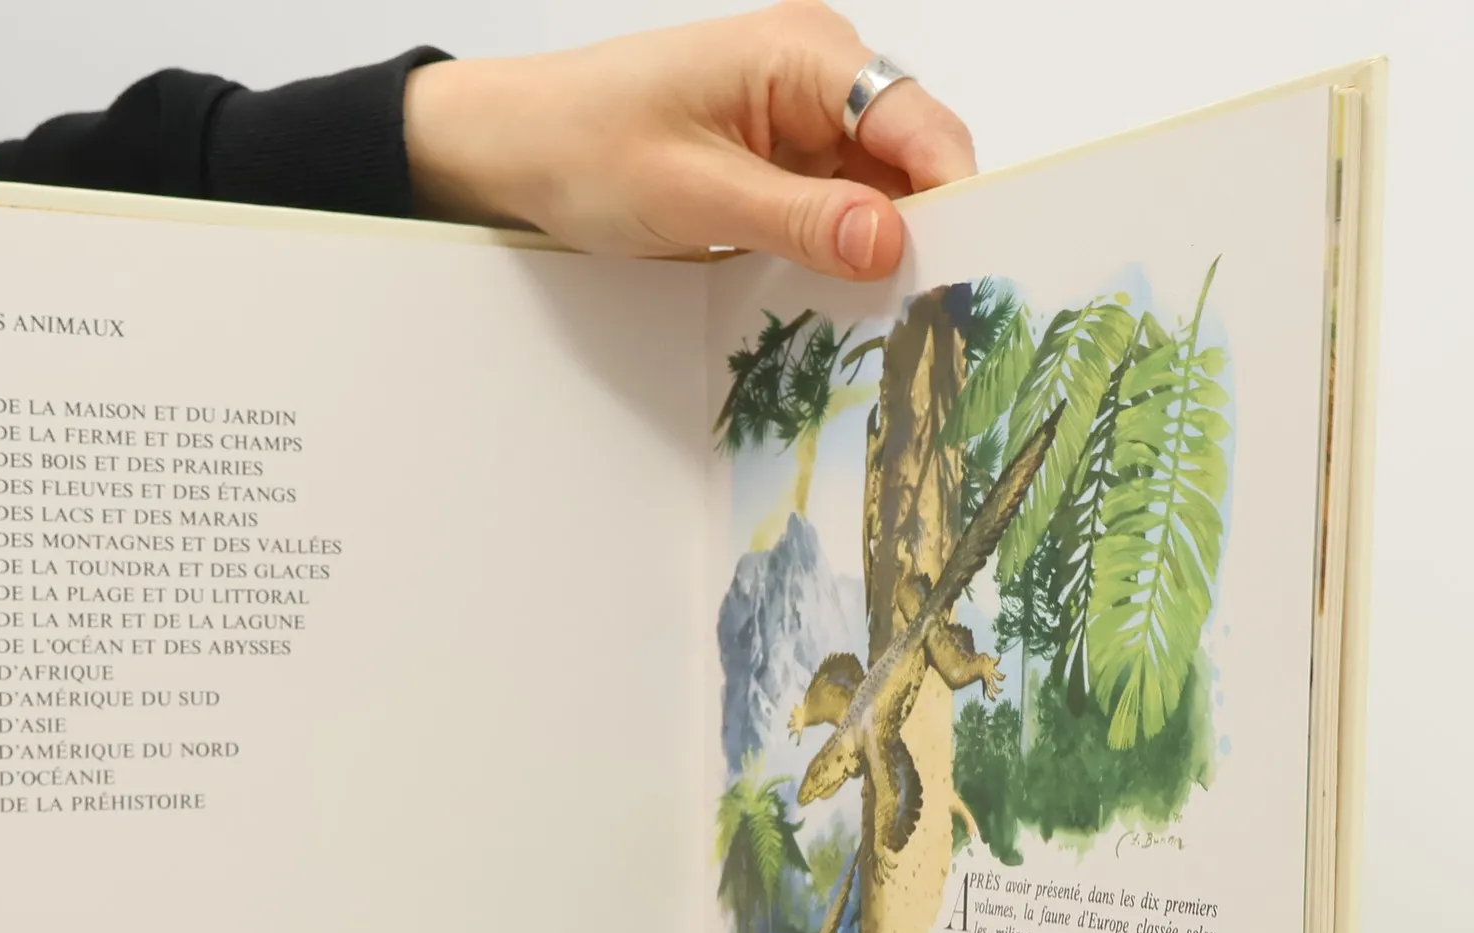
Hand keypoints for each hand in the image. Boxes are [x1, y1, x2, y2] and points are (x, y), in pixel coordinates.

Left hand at [405, 2, 974, 279]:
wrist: (514, 148)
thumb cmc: (583, 144)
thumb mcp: (691, 192)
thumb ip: (795, 218)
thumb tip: (890, 240)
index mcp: (804, 55)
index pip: (917, 123)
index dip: (953, 195)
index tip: (969, 271)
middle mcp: (817, 80)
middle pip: (908, 162)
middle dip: (922, 234)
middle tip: (929, 320)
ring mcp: (800, 126)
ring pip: (875, 197)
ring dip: (879, 256)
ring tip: (888, 326)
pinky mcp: (778, 169)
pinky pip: (832, 215)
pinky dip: (839, 259)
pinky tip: (840, 307)